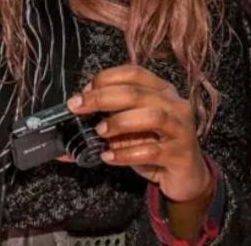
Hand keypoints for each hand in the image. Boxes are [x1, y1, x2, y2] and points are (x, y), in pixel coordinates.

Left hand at [67, 65, 211, 203]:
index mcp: (161, 91)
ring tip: (100, 132)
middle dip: (103, 98)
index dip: (106, 79)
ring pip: (152, 116)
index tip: (83, 93)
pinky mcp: (181, 153)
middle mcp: (174, 104)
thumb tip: (64, 140)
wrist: (186, 176)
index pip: (133, 73)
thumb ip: (105, 128)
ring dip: (121, 122)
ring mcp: (181, 128)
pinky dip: (127, 153)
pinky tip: (110, 157)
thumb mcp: (130, 133)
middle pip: (138, 92)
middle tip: (78, 107)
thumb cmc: (156, 147)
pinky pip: (153, 151)